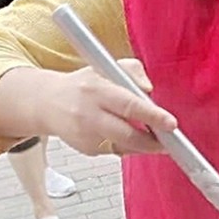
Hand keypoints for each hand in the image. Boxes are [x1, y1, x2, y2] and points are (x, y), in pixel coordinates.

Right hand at [48, 60, 176, 156]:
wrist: (47, 103)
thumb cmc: (82, 85)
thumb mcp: (105, 66)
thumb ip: (132, 71)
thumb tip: (149, 90)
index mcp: (97, 90)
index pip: (129, 105)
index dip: (153, 116)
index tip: (171, 123)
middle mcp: (89, 114)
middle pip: (128, 135)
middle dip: (153, 142)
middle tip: (169, 141)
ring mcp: (87, 135)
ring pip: (125, 147)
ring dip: (143, 145)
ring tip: (151, 136)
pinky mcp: (87, 150)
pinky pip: (117, 151)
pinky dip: (127, 145)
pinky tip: (124, 134)